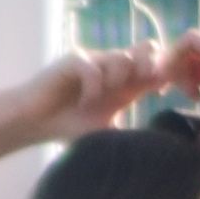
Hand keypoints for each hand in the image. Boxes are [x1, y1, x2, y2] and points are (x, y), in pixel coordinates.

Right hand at [12, 44, 177, 144]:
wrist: (35, 123)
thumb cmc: (70, 128)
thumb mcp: (108, 132)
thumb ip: (130, 134)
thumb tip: (157, 150)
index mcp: (126, 83)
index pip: (156, 64)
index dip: (164, 72)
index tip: (161, 92)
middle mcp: (113, 68)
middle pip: (146, 48)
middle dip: (149, 65)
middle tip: (143, 87)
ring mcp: (94, 61)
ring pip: (122, 57)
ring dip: (119, 79)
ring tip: (105, 99)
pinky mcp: (73, 61)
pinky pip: (93, 66)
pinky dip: (93, 86)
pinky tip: (85, 103)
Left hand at [166, 27, 199, 148]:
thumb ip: (192, 130)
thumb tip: (174, 140)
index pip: (196, 69)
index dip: (178, 78)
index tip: (165, 92)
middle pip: (191, 56)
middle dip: (172, 69)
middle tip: (162, 87)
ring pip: (189, 46)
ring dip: (172, 61)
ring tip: (163, 81)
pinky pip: (191, 39)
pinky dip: (175, 51)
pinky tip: (169, 71)